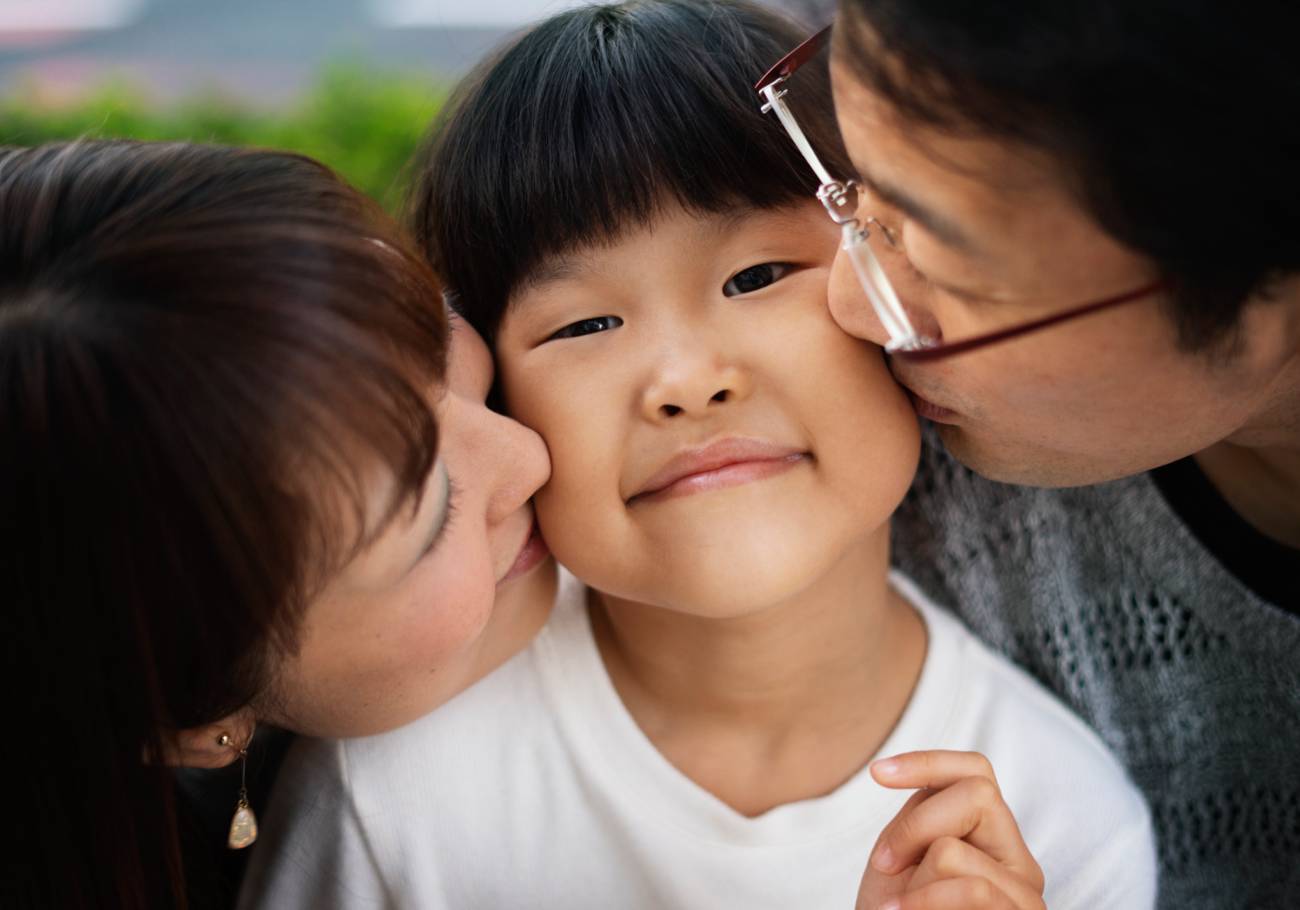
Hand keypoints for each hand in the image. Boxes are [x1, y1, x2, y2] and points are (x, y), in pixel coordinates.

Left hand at [856, 750, 1045, 909]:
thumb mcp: (905, 859)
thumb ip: (923, 819)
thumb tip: (910, 774)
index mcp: (994, 841)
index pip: (977, 772)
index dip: (928, 760)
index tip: (877, 774)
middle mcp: (1020, 866)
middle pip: (977, 794)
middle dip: (915, 824)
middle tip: (886, 865)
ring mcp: (1025, 898)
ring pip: (955, 849)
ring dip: (912, 879)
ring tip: (902, 909)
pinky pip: (969, 889)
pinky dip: (922, 901)